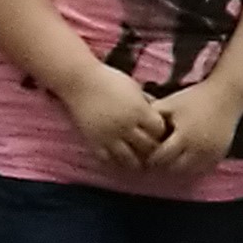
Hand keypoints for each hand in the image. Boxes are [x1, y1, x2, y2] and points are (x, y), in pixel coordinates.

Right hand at [57, 62, 173, 169]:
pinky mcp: (95, 142)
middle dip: (151, 148)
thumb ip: (146, 103)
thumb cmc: (109, 80)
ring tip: (136, 158)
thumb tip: (157, 114)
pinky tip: (118, 157)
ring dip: (135, 160)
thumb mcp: (134, 88)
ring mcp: (110, 136)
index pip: (159, 130)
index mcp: (138, 110)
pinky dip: (115, 161)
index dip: (161, 132)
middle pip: (147, 147)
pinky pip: (108, 160)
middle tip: (150, 148)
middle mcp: (126, 125)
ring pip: (129, 160)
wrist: (81, 82)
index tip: (158, 131)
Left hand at [144, 78, 242, 172]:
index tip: (144, 157)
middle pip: (173, 169)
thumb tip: (133, 124)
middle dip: (162, 167)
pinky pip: (201, 170)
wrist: (227, 96)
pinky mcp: (219, 156)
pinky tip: (184, 161)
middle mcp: (197, 149)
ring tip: (168, 163)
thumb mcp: (172, 103)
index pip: (161, 158)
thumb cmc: (196, 98)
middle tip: (154, 164)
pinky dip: (191, 168)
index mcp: (183, 136)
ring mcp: (209, 154)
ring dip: (176, 170)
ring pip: (188, 173)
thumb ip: (153, 114)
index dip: (150, 159)